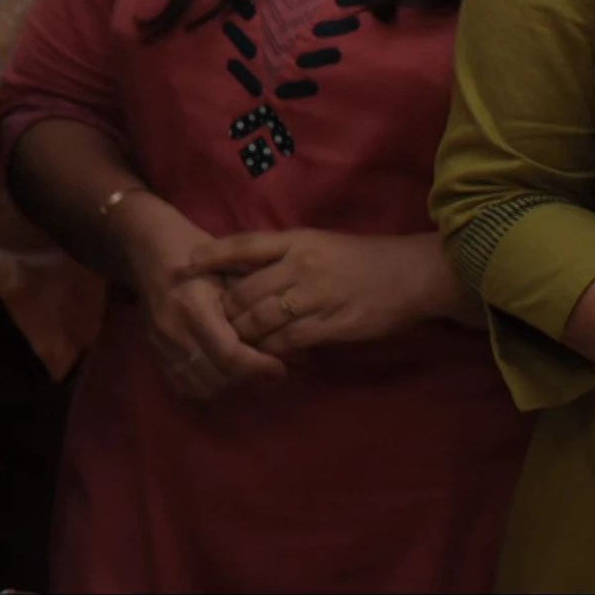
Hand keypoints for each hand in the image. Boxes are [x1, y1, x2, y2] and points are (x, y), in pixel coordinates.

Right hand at [122, 203, 287, 404]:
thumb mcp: (230, 266)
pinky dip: (206, 385)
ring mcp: (161, 344)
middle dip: (248, 377)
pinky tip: (220, 371)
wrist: (148, 250)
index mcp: (194, 307)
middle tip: (268, 368)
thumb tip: (288, 329)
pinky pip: (183, 384)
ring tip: (244, 368)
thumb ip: (255, 300)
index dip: (259, 367)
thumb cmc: (195, 250)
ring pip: (202, 386)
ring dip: (228, 383)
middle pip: (218, 376)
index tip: (281, 368)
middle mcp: (174, 331)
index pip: (230, 354)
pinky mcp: (154, 352)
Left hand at [184, 229, 447, 357]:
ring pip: (262, 319)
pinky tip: (264, 354)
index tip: (184, 263)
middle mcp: (302, 265)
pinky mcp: (332, 324)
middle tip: (209, 322)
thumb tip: (242, 269)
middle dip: (224, 310)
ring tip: (231, 342)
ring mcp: (317, 296)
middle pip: (246, 291)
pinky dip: (271, 349)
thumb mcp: (318, 244)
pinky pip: (289, 341)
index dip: (213, 255)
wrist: (409, 274)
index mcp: (298, 240)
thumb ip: (282, 256)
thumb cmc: (360, 258)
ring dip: (243, 334)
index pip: (245, 245)